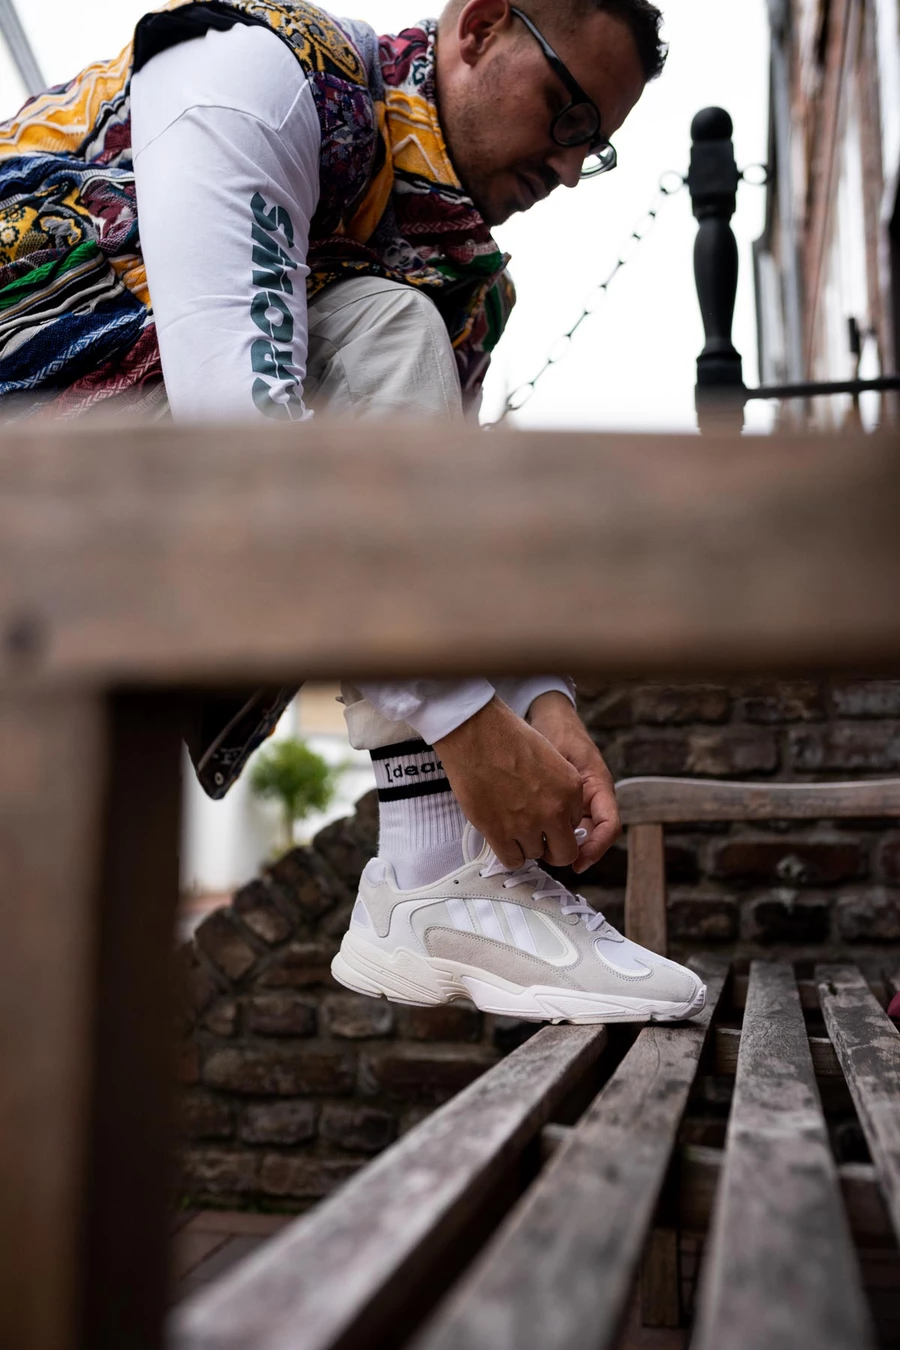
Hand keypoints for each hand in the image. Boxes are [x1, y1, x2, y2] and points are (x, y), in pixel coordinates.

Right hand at [433, 697, 582, 867]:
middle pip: (564, 852)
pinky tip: (502, 839)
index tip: (545, 816)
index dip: (559, 822)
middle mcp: (554, 810)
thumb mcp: (549, 758)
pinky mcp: (500, 833)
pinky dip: (509, 854)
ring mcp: (527, 824)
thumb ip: (558, 788)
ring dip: (526, 845)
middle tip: (539, 840)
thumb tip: (553, 811)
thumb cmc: (507, 737)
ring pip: (535, 855)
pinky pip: (512, 860)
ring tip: (511, 825)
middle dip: (553, 849)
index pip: (575, 824)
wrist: (476, 734)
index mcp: (571, 789)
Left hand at [527, 692, 620, 872]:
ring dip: (561, 846)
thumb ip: (556, 779)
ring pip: (577, 835)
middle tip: (548, 858)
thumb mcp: (558, 753)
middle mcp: (594, 798)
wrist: (550, 718)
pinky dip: (550, 835)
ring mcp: (581, 802)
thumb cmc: (556, 730)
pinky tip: (531, 837)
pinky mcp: (566, 803)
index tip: (578, 862)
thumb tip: (547, 811)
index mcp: (599, 785)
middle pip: (593, 836)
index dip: (597, 847)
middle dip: (573, 852)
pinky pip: (563, 827)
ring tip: (536, 850)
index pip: (609, 825)